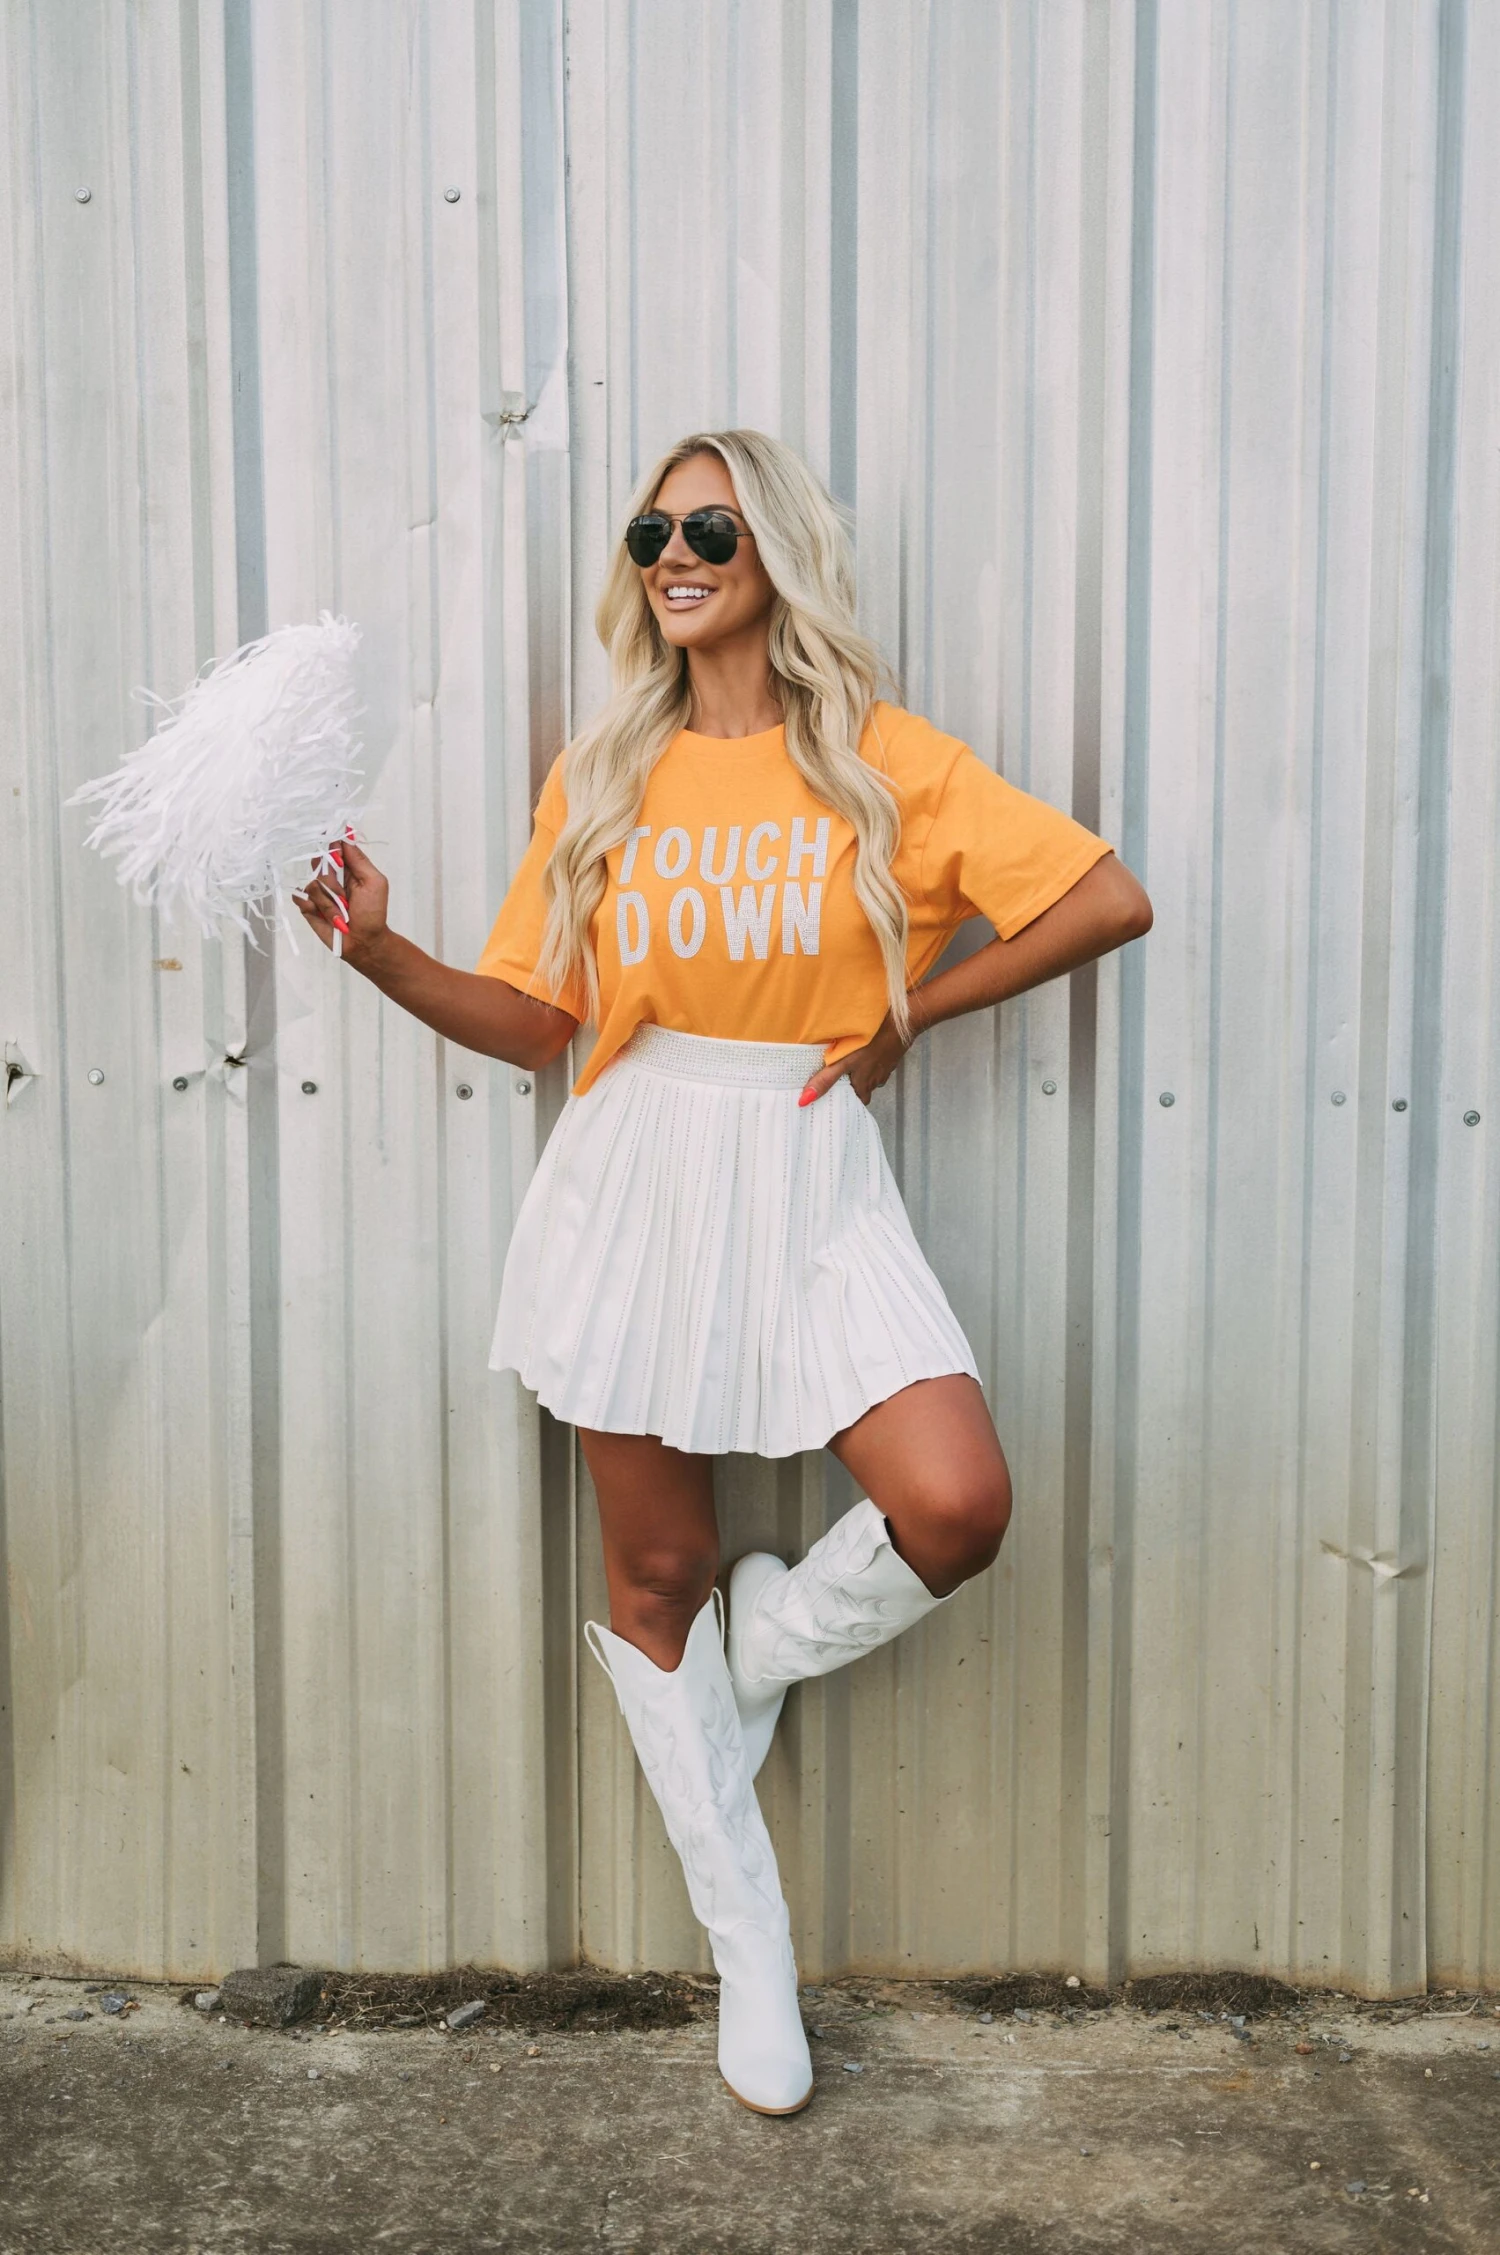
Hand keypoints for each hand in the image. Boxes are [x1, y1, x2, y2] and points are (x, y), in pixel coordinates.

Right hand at [293, 835, 389, 966]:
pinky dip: (314, 908)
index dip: (330, 843)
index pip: (334, 846)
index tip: (332, 848)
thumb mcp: (374, 882)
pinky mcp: (308, 906)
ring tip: (342, 913)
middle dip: (331, 880)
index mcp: (348, 867)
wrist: (364, 943)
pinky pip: (301, 897)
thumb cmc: (373, 914)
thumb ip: (359, 859)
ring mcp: (318, 891)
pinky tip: (327, 917)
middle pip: (318, 862)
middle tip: (345, 896)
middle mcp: (331, 877)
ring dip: (329, 901)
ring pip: (312, 883)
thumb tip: (347, 835)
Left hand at [798, 1011, 916, 1107]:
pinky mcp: (889, 1054)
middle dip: (851, 1086)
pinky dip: (868, 1061)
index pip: (855, 1102)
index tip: (833, 1099)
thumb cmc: (872, 1043)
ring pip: (869, 1075)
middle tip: (835, 1081)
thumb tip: (805, 1100)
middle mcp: (876, 1080)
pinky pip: (876, 1063)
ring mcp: (884, 1067)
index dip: (845, 1101)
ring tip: (845, 1065)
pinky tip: (861, 1051)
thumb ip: (826, 1080)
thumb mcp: (844, 1062)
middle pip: (862, 1089)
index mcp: (865, 1085)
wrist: (901, 1022)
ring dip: (859, 1072)